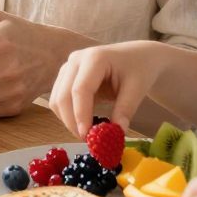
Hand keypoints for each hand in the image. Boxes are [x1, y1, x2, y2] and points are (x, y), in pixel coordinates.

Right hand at [49, 42, 167, 137]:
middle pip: (63, 96)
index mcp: (95, 58)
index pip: (80, 89)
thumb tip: (116, 134)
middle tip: (88, 140)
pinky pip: (59, 100)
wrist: (137, 56)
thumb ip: (125, 109)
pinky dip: (68, 115)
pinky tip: (86, 122)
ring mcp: (68, 67)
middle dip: (72, 121)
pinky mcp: (65, 77)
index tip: (87, 136)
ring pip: (56, 100)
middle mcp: (76, 60)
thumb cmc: (139, 68)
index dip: (81, 114)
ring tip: (89, 133)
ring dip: (68, 120)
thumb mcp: (137, 88)